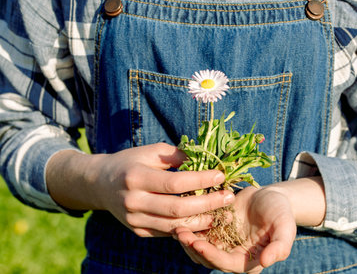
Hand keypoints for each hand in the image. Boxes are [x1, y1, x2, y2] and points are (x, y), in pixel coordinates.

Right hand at [46, 143, 234, 236]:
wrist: (100, 183)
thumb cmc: (130, 162)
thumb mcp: (150, 152)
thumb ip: (177, 155)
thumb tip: (207, 158)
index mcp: (136, 177)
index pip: (175, 182)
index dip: (201, 179)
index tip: (221, 174)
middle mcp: (133, 201)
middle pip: (178, 208)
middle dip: (208, 204)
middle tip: (228, 197)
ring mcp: (134, 220)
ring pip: (174, 226)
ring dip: (202, 221)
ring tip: (222, 213)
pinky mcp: (138, 231)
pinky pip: (167, 232)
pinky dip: (187, 228)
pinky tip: (204, 220)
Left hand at [175, 186, 296, 272]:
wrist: (271, 196)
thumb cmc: (281, 212)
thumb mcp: (285, 227)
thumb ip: (280, 246)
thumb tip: (267, 262)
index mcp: (249, 260)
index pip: (226, 263)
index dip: (211, 255)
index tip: (198, 244)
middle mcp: (232, 255)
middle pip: (207, 258)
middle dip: (193, 248)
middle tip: (181, 233)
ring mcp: (222, 242)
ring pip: (199, 248)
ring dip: (187, 240)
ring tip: (177, 227)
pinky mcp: (214, 229)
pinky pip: (198, 232)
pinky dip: (189, 227)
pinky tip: (180, 217)